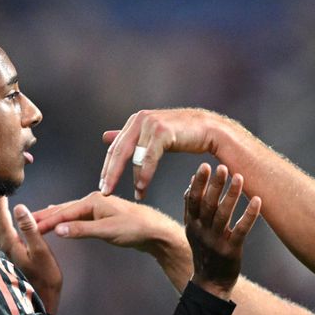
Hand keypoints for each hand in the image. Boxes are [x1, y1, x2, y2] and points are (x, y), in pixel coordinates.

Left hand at [0, 196, 61, 314]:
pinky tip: (3, 226)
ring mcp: (3, 255)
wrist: (40, 301)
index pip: (1, 217)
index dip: (0, 203)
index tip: (0, 189)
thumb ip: (30, 229)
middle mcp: (2, 248)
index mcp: (10, 244)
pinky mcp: (7, 260)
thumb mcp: (42, 251)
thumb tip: (19, 208)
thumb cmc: (45, 277)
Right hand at [33, 192, 193, 288]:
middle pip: (64, 209)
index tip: (29, 227)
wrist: (156, 232)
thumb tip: (58, 230)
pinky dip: (66, 219)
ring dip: (54, 217)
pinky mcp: (103, 216)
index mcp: (93, 200)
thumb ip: (81, 230)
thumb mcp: (107, 231)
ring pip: (70, 212)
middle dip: (44, 216)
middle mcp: (94, 200)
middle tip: (24, 221)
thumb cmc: (136, 229)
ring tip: (37, 221)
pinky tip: (61, 221)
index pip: (63, 212)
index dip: (45, 221)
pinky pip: (78, 217)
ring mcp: (99, 207)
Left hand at [100, 108, 226, 200]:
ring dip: (132, 178)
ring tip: (135, 195)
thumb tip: (104, 137)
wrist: (210, 129)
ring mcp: (151, 123)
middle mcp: (140, 119)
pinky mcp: (162, 131)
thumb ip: (130, 138)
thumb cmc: (184, 134)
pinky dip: (144, 174)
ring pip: (133, 156)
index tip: (103, 186)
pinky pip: (148, 157)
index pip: (116, 147)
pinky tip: (142, 187)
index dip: (107, 168)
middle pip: (119, 151)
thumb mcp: (153, 135)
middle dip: (111, 174)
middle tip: (105, 192)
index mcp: (135, 121)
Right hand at [184, 163, 260, 299]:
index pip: (192, 200)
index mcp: (192, 224)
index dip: (198, 183)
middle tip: (222, 167)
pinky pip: (240, 230)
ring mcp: (216, 241)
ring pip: (223, 215)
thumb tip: (190, 183)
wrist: (210, 283)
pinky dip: (249, 215)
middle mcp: (202, 232)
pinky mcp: (231, 250)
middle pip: (207, 205)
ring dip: (231, 195)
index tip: (204, 166)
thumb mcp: (192, 230)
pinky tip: (257, 200)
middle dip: (215, 185)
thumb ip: (190, 208)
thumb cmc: (204, 251)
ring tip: (239, 177)